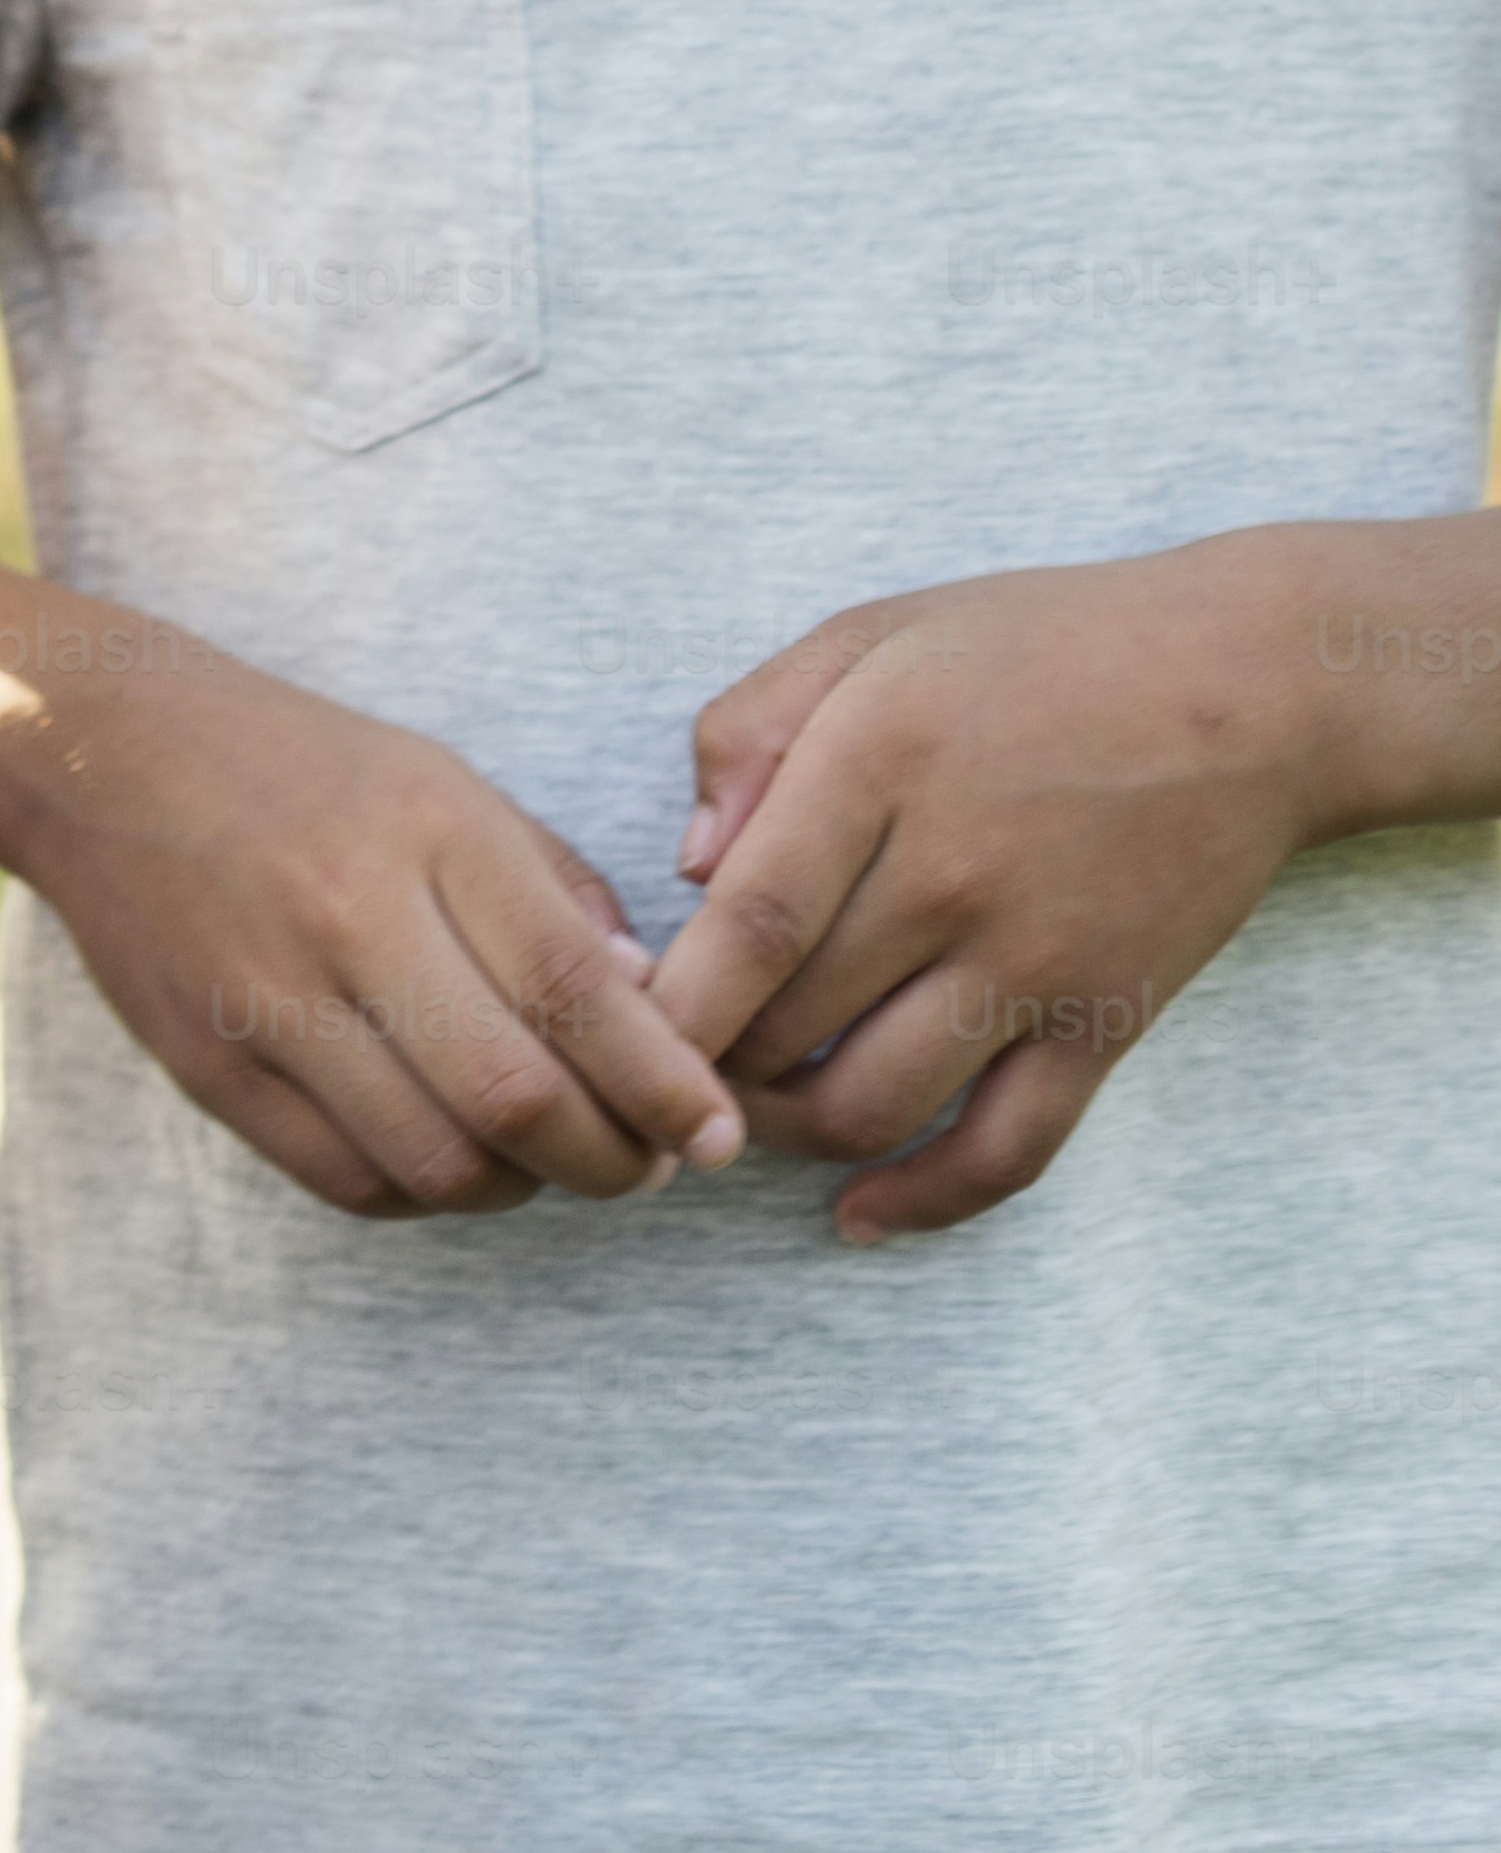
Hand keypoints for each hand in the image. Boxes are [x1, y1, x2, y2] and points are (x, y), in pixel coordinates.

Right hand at [0, 633, 743, 1211]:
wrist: (90, 751)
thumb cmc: (300, 770)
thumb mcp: (444, 785)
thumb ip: (555, 897)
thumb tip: (649, 1017)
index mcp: (426, 830)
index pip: (577, 989)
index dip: (665, 1083)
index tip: (715, 1133)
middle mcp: (346, 914)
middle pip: (516, 1095)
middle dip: (613, 1160)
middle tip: (648, 1164)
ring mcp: (263, 996)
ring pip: (437, 1159)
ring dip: (523, 1187)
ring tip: (549, 1161)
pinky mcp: (205, 1062)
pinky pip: (347, 1177)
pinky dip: (424, 1193)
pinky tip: (450, 1156)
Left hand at [643, 533, 1332, 1238]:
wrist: (1251, 689)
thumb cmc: (1035, 650)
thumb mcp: (867, 637)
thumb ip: (747, 732)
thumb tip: (685, 864)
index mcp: (878, 770)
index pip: (747, 927)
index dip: (666, 1006)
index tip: (601, 1031)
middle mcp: (955, 882)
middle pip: (788, 1028)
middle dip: (697, 1065)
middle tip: (650, 1059)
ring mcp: (1037, 966)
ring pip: (873, 1106)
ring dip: (781, 1133)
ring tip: (732, 1113)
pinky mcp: (1108, 1023)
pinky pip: (1009, 1151)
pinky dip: (924, 1201)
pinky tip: (854, 1215)